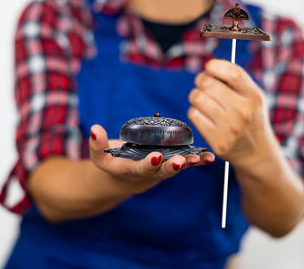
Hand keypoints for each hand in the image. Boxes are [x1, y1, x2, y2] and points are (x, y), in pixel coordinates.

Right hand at [89, 125, 214, 194]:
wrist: (126, 176)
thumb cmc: (113, 161)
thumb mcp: (100, 155)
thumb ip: (97, 144)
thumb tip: (94, 129)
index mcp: (132, 170)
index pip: (140, 168)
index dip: (148, 164)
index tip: (155, 157)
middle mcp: (150, 172)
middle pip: (162, 171)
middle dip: (172, 166)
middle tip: (180, 161)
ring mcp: (163, 168)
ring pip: (177, 167)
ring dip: (189, 163)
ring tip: (200, 158)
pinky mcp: (171, 163)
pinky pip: (185, 162)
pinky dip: (197, 160)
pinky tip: (209, 156)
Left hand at [188, 59, 277, 171]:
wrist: (257, 153)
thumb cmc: (250, 118)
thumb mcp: (253, 97)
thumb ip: (236, 79)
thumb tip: (209, 66)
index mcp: (254, 96)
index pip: (232, 72)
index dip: (214, 66)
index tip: (210, 68)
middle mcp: (243, 112)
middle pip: (207, 83)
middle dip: (201, 80)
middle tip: (204, 85)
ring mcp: (229, 128)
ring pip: (197, 97)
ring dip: (196, 95)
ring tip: (203, 100)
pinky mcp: (217, 141)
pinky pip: (193, 114)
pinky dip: (195, 111)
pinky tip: (204, 115)